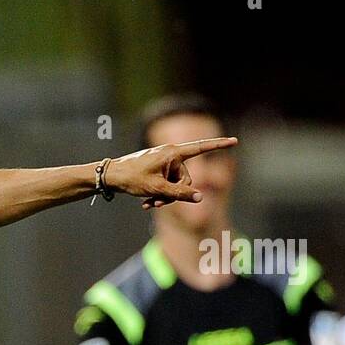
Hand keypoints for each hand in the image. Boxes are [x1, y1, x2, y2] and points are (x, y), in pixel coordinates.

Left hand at [104, 137, 237, 208]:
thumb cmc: (131, 178)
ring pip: (176, 184)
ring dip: (165, 197)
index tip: (235, 141)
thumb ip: (180, 193)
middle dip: (175, 193)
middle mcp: (170, 154)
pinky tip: (146, 203)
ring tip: (149, 203)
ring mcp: (163, 162)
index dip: (219, 146)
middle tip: (156, 202)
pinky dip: (159, 194)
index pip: (201, 148)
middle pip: (186, 178)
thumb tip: (200, 197)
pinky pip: (167, 184)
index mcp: (173, 153)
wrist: (109, 177)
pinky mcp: (157, 169)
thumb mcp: (157, 189)